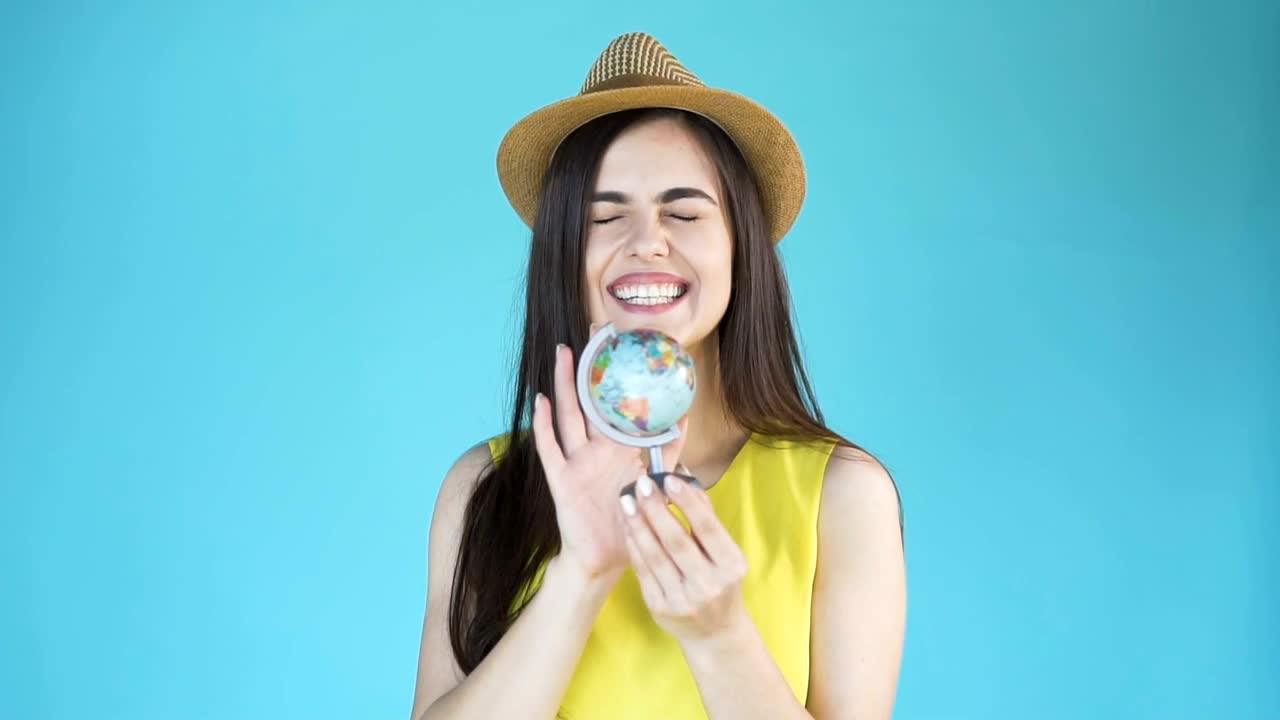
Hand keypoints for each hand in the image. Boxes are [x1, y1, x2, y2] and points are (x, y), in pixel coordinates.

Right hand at [532, 343, 687, 583]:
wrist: (606, 558)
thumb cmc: (631, 520)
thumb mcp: (655, 482)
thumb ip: (669, 452)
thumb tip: (684, 418)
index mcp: (617, 448)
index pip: (615, 403)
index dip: (616, 376)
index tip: (619, 345)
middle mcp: (594, 449)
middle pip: (589, 400)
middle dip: (588, 368)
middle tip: (590, 335)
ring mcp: (575, 462)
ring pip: (568, 415)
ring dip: (564, 385)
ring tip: (563, 354)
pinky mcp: (561, 480)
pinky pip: (550, 448)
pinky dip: (544, 425)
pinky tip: (542, 402)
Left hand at [620, 466, 749, 644]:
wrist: (715, 633)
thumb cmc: (721, 582)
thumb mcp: (724, 552)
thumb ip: (706, 517)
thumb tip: (684, 478)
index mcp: (731, 565)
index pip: (707, 528)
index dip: (687, 502)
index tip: (669, 479)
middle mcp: (709, 584)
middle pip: (676, 541)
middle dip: (656, 509)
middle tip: (640, 484)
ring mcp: (683, 599)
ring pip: (655, 555)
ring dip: (638, 525)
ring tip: (627, 502)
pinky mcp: (661, 608)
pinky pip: (643, 571)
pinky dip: (634, 547)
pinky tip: (628, 528)